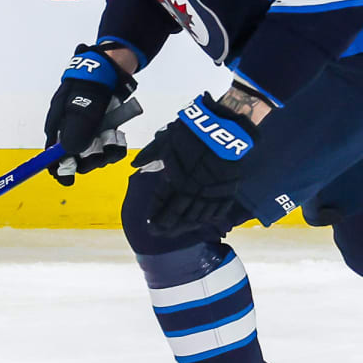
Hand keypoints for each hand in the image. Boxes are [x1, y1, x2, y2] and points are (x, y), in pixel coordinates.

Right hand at [43, 43, 136, 184]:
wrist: (111, 69)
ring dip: (105, 151)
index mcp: (57, 127)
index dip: (59, 169)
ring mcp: (90, 132)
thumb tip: (69, 154)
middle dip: (89, 159)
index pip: (52, 155)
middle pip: (76, 160)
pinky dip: (115, 144)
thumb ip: (75, 131)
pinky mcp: (105, 130)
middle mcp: (72, 132)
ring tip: (111, 136)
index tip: (67, 179)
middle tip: (99, 149)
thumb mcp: (80, 107)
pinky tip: (118, 134)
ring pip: (96, 156)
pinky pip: (110, 148)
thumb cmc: (89, 86)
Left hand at [131, 92, 259, 234]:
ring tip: (178, 231)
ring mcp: (212, 193)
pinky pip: (218, 212)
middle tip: (159, 233)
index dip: (156, 216)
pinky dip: (209, 219)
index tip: (150, 225)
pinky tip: (202, 223)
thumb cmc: (192, 132)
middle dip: (168, 227)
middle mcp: (193, 191)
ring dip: (186, 226)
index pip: (163, 204)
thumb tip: (134, 163)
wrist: (223, 128)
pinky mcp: (228, 191)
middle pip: (179, 216)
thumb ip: (150, 153)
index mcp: (176, 180)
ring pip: (198, 217)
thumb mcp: (167, 139)